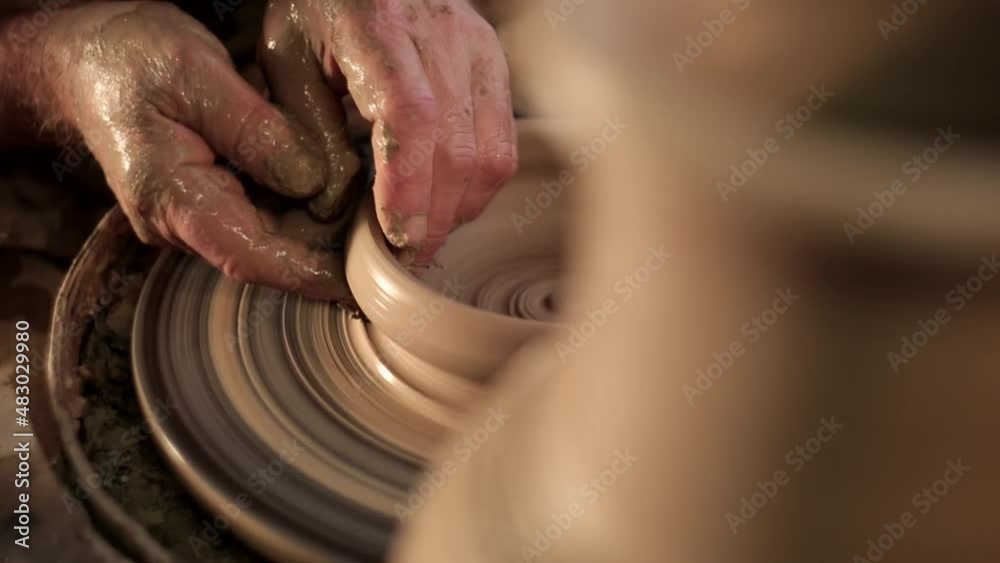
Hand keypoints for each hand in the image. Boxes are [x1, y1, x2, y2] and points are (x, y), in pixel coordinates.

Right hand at [36, 2, 349, 299]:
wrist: (84, 54)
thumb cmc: (130, 55)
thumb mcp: (196, 76)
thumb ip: (257, 132)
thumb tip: (314, 183)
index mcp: (169, 197)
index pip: (249, 256)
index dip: (310, 274)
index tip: (363, 281)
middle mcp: (177, 222)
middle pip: (266, 253)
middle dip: (326, 248)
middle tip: (383, 233)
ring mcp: (189, 217)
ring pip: (267, 238)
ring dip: (317, 228)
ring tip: (368, 210)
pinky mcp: (203, 202)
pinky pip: (258, 217)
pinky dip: (297, 207)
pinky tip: (333, 189)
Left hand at [260, 0, 517, 261]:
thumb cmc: (318, 10)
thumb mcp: (286, 58)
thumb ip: (305, 127)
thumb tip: (334, 206)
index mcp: (378, 26)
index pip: (411, 116)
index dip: (409, 185)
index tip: (396, 236)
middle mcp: (441, 35)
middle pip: (457, 148)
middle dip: (433, 217)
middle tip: (406, 257)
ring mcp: (477, 50)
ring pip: (490, 154)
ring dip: (459, 209)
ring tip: (426, 236)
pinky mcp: (495, 66)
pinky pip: (503, 145)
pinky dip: (478, 188)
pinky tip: (447, 204)